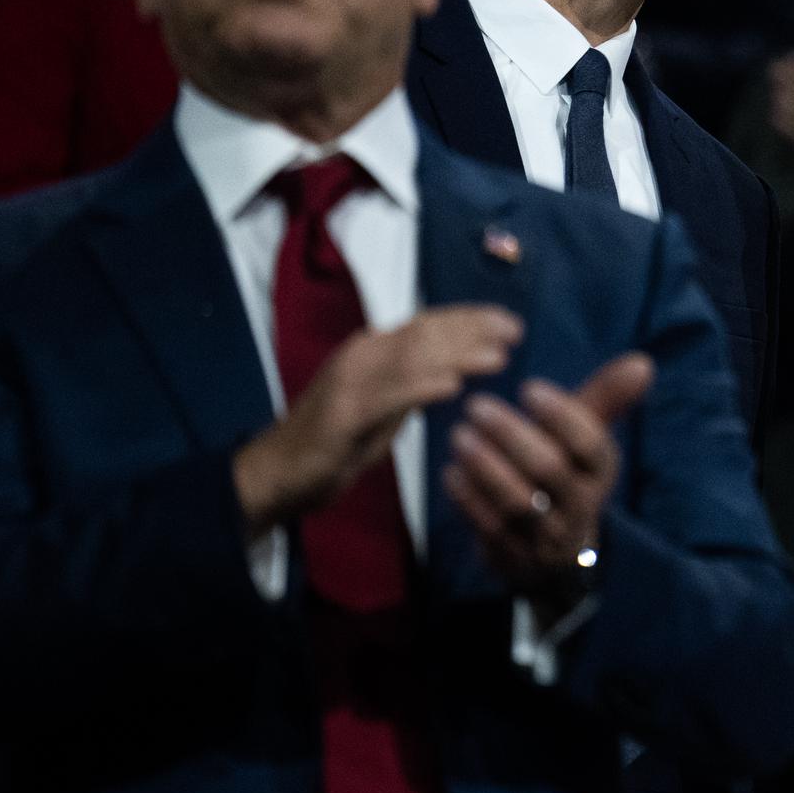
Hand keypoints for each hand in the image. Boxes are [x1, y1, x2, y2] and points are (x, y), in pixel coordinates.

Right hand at [232, 306, 521, 538]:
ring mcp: (350, 382)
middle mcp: (361, 356)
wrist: (278, 473)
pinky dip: (422, 387)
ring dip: (458, 354)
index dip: (469, 319)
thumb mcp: (386, 405)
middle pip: (425, 333)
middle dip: (473, 329)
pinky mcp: (343, 414)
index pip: (427, 324)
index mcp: (372, 349)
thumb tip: (458, 364)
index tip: (509, 323)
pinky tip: (453, 385)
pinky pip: (388, 396)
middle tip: (515, 330)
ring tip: (498, 356)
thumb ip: (414, 381)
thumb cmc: (337, 441)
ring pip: (411, 358)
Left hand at [442, 353, 652, 591]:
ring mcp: (547, 535)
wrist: (554, 555)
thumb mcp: (588, 440)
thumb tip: (642, 363)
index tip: (528, 387)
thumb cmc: (567, 477)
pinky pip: (490, 527)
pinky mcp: (514, 555)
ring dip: (485, 466)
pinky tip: (452, 472)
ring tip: (460, 434)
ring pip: (518, 501)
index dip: (560, 414)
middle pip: (550, 469)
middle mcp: (580, 505)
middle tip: (476, 405)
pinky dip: (469, 499)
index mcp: (601, 471)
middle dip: (512, 434)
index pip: (589, 443)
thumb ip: (607, 399)